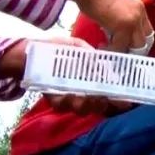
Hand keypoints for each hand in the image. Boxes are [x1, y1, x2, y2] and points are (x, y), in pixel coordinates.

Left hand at [0, 36, 133, 115]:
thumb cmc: (55, 47)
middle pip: (99, 105)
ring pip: (82, 109)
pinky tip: (60, 93)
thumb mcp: (75, 46)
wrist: (29, 53)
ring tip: (77, 95)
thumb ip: (88, 54)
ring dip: (82, 103)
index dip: (119, 99)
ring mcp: (70, 96)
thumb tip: (101, 63)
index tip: (124, 101)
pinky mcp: (55, 100)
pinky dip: (62, 101)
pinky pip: (62, 106)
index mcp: (93, 76)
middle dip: (99, 103)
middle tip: (98, 96)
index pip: (110, 91)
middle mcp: (84, 89)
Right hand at [69, 0, 153, 53]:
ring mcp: (133, 20)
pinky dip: (111, 50)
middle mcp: (139, 13)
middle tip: (119, 53)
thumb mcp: (114, 5)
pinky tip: (101, 46)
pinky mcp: (123, 26)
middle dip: (132, 50)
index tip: (127, 48)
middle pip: (144, 40)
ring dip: (123, 51)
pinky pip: (120, 46)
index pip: (147, 31)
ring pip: (135, 46)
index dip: (138, 42)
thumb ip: (120, 18)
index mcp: (139, 6)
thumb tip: (115, 34)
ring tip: (109, 50)